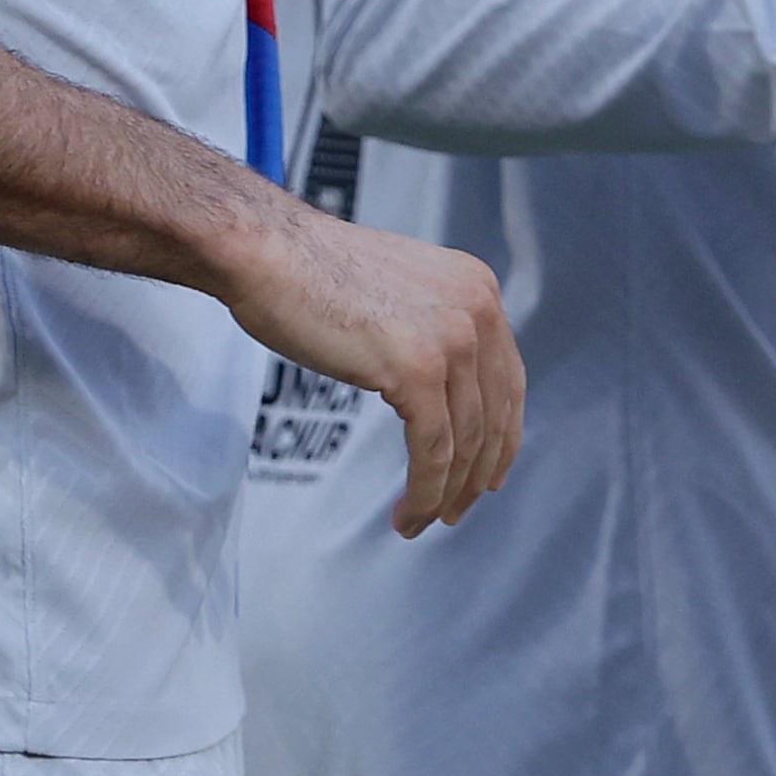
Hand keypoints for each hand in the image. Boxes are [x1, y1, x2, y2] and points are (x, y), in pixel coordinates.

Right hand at [223, 201, 521, 534]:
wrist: (267, 252)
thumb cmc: (312, 274)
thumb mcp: (399, 292)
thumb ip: (431, 327)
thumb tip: (441, 386)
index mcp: (478, 288)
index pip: (508, 378)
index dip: (503, 436)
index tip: (489, 475)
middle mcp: (478, 309)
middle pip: (495, 414)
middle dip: (478, 474)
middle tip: (455, 511)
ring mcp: (451, 338)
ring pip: (465, 440)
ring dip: (447, 494)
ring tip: (422, 522)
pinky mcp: (417, 369)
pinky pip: (433, 450)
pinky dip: (425, 492)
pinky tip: (407, 514)